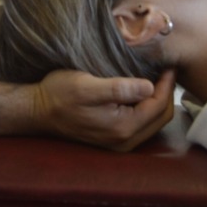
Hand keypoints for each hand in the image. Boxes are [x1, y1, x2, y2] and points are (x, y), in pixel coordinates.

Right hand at [32, 68, 176, 151]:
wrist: (37, 111)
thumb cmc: (58, 95)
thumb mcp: (86, 86)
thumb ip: (118, 89)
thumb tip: (149, 87)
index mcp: (123, 127)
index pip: (158, 106)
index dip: (167, 84)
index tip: (168, 63)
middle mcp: (124, 141)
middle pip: (161, 117)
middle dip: (167, 92)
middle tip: (167, 69)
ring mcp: (119, 143)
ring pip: (153, 122)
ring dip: (159, 100)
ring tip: (158, 77)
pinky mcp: (113, 138)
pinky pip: (142, 124)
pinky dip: (149, 108)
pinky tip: (143, 92)